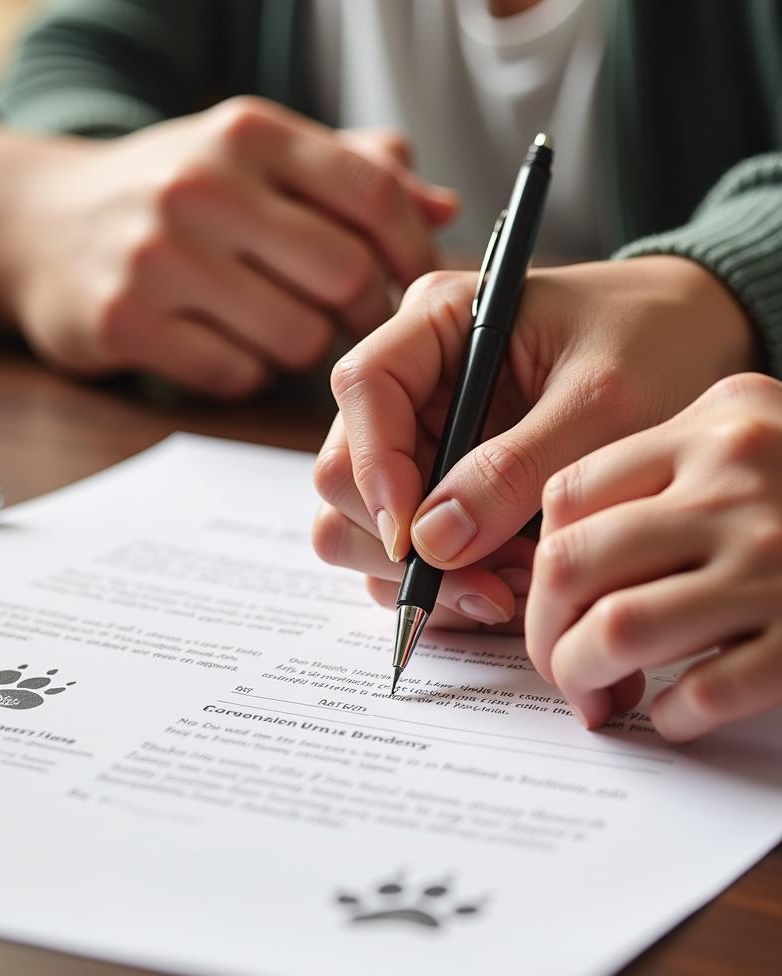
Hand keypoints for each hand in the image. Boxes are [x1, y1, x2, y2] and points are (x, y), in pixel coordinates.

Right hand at [0, 103, 456, 398]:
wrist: (39, 224)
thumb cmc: (168, 192)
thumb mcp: (251, 155)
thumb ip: (349, 171)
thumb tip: (441, 208)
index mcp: (249, 134)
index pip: (375, 195)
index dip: (414, 251)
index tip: (418, 283)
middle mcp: (203, 187)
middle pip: (346, 276)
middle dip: (364, 312)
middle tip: (350, 318)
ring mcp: (159, 258)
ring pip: (296, 338)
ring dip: (302, 348)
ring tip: (275, 325)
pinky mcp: (125, 323)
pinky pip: (235, 376)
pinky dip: (246, 373)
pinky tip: (223, 345)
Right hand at [313, 258, 755, 627]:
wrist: (694, 345)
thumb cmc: (653, 343)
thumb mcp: (600, 402)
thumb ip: (515, 467)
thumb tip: (431, 541)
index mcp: (434, 324)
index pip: (363, 389)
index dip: (375, 469)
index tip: (415, 541)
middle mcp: (409, 383)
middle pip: (342, 474)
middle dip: (403, 545)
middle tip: (490, 586)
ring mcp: (415, 439)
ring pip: (356, 525)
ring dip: (424, 575)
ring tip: (512, 590)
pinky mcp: (433, 488)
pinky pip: (403, 553)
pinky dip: (444, 584)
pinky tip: (508, 587)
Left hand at [526, 373, 781, 741]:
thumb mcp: (754, 432)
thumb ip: (665, 471)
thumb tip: (561, 564)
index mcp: (715, 425)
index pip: (567, 495)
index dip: (537, 562)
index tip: (546, 602)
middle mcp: (741, 484)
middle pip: (572, 564)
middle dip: (544, 632)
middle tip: (558, 664)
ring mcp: (781, 561)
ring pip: (619, 628)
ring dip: (585, 677)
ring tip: (596, 695)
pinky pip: (713, 687)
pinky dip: (674, 712)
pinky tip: (674, 713)